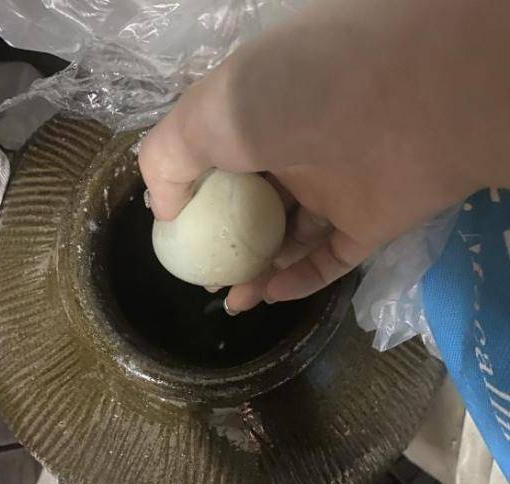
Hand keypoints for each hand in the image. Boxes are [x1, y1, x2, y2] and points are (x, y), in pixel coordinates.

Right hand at [139, 0, 509, 312]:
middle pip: (254, 207)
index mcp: (258, 116)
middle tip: (204, 277)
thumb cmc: (293, 97)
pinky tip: (268, 295)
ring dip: (258, 270)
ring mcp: (336, 188)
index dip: (195, 200)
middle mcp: (297, 151)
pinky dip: (300, 280)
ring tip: (231, 299)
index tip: (176, 235)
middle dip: (226, 245)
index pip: (219, 161)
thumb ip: (169, 158)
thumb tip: (164, 209)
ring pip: (290, 239)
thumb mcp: (206, 113)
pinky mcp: (371, 221)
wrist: (407, 100)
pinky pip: (331, 259)